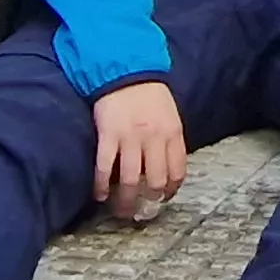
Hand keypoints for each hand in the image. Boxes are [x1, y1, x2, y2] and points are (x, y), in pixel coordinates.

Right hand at [91, 79, 185, 221]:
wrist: (124, 69)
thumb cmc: (148, 94)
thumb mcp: (169, 114)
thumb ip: (170, 140)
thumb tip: (168, 168)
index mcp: (173, 133)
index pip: (178, 171)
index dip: (171, 190)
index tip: (164, 198)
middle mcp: (154, 138)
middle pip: (156, 181)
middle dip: (149, 201)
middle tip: (142, 210)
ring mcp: (130, 138)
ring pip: (131, 181)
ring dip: (126, 201)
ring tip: (122, 211)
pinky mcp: (108, 135)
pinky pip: (105, 168)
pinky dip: (102, 186)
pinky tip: (101, 195)